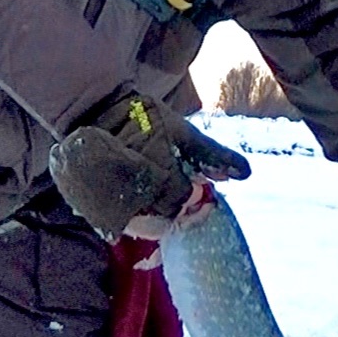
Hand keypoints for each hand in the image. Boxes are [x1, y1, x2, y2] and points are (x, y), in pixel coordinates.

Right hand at [49, 92, 249, 236]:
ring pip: (139, 227)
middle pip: (163, 222)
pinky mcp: (91, 209)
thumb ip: (212, 155)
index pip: (185, 205)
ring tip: (153, 196)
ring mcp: (110, 206)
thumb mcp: (181, 131)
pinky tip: (131, 198)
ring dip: (151, 217)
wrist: (92, 109)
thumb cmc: (142, 118)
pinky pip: (115, 225)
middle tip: (173, 192)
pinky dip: (127, 216)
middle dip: (173, 211)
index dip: (196, 200)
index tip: (197, 190)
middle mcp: (135, 198)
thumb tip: (246, 174)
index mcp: (160, 179)